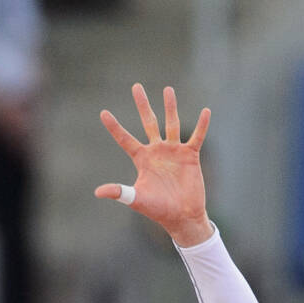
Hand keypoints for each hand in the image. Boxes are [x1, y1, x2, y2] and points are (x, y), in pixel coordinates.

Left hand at [96, 84, 212, 246]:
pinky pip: (197, 137)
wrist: (181, 216)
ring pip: (172, 124)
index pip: (125, 139)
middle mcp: (157, 151)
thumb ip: (119, 192)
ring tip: (167, 89)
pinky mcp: (190, 156)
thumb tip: (98, 192)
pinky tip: (206, 111)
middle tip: (136, 86)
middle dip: (142, 105)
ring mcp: (174, 151)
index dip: (114, 127)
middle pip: (149, 122)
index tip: (103, 112)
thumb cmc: (158, 209)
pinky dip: (202, 125)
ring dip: (170, 107)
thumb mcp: (136, 198)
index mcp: (142, 159)